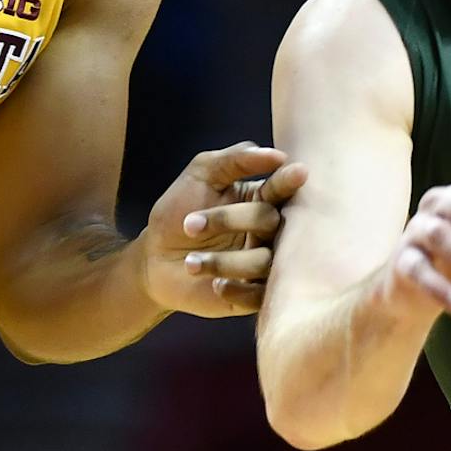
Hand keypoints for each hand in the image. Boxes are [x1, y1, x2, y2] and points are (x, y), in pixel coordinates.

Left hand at [143, 142, 308, 316]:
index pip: (282, 189)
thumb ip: (235, 160)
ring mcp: (264, 264)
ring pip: (264, 261)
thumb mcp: (201, 174)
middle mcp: (270, 232)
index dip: (288, 182)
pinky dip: (237, 288)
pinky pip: (260, 295)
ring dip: (224, 260)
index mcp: (262, 200)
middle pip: (271, 221)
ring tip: (190, 262)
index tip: (297, 173)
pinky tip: (215, 285)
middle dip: (231, 219)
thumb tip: (277, 155)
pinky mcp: (254, 294)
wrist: (153, 258)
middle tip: (189, 224)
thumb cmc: (178, 211)